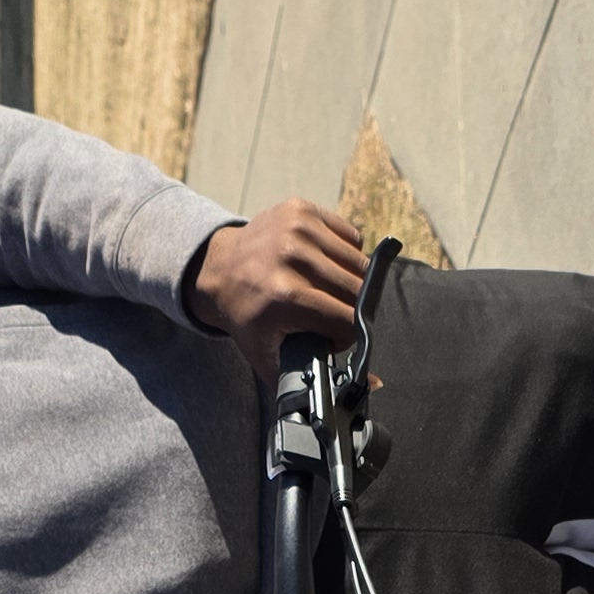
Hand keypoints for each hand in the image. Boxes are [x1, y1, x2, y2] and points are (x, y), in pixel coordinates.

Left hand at [186, 200, 368, 378]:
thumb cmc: (248, 317)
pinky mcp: (303, 209)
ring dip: (350, 281)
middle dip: (350, 310)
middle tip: (328, 313)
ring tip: (326, 289)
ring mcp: (298, 228)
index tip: (331, 336)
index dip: (345, 335)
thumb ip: (317, 379)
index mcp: (286, 296)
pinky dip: (344, 253)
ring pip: (359, 263)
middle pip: (357, 291)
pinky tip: (323, 263)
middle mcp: (293, 257)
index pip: (348, 320)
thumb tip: (374, 384)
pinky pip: (350, 236)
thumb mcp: (271, 356)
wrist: (218, 270)